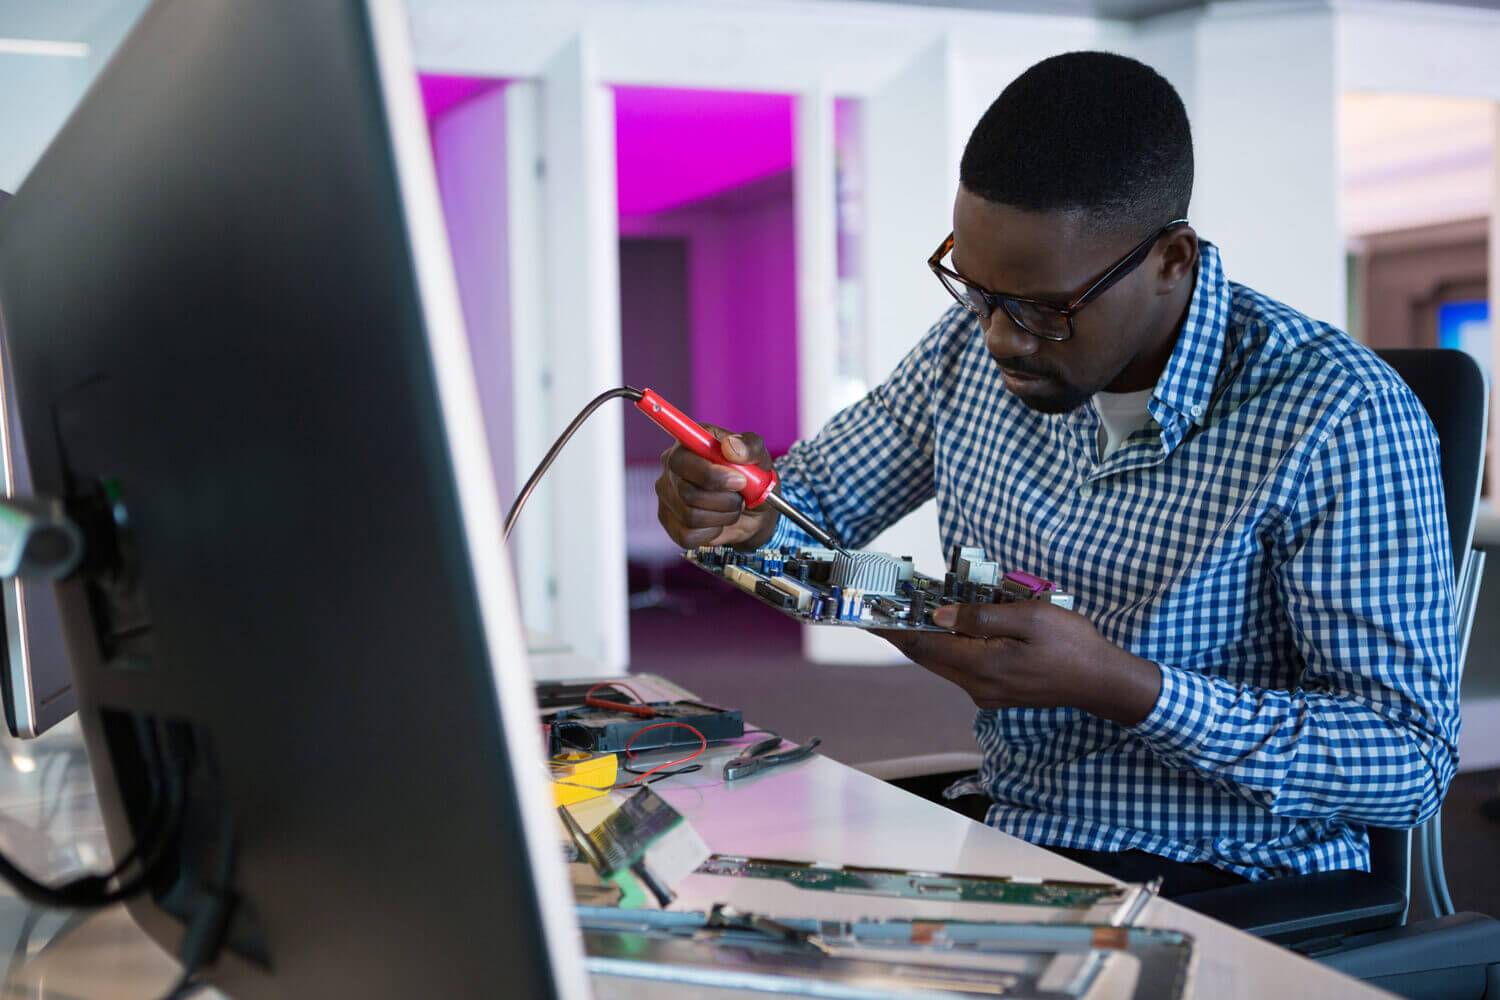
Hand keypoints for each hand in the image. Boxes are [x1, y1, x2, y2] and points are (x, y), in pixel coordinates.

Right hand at [656, 426, 779, 548]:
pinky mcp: (669, 522)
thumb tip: (730, 446)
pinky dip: (712, 533)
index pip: (682, 460)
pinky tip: (719, 522)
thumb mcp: (760, 458)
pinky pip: (687, 536)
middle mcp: (672, 468)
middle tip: (741, 498)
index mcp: (689, 444)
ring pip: (690, 516)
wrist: (754, 512)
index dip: (710, 475)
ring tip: (733, 508)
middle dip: (724, 500)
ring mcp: (667, 496)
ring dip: (723, 516)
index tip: (739, 481)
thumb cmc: (753, 478)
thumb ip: (749, 446)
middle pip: (687, 492)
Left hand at [874, 601, 1162, 726]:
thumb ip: (981, 617)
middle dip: (902, 632)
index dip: (894, 628)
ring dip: (924, 640)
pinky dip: (947, 648)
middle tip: (878, 611)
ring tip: (906, 614)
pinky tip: (946, 629)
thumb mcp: (1029, 618)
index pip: (925, 645)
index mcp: (983, 666)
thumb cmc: (1073, 645)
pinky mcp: (996, 693)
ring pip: (942, 663)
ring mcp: (986, 693)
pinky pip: (960, 667)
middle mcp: (978, 686)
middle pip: (927, 657)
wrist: (1103, 682)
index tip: (868, 616)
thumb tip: (939, 615)